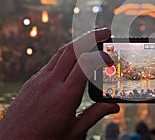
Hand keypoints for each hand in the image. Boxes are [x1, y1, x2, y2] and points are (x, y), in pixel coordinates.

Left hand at [0, 28, 118, 139]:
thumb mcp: (74, 131)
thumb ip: (95, 114)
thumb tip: (114, 106)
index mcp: (65, 96)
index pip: (86, 63)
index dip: (101, 56)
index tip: (110, 61)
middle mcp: (51, 83)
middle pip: (72, 48)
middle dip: (92, 36)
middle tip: (106, 31)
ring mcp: (39, 80)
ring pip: (61, 52)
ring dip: (78, 42)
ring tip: (92, 40)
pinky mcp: (32, 81)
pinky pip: (51, 61)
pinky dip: (66, 55)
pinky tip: (74, 60)